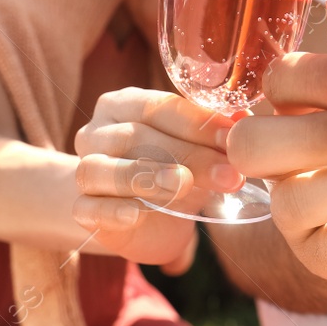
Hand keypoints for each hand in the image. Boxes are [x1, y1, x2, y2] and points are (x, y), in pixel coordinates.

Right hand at [72, 87, 241, 274]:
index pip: (157, 106)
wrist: (151, 221)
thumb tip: (244, 118)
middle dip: (186, 153)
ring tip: (183, 185)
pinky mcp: (82, 210)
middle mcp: (97, 133)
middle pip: (134, 136)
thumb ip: (217, 133)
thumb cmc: (176, 171)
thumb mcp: (201, 150)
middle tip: (227, 173)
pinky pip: (87, 208)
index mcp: (124, 105)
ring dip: (144, 176)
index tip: (232, 139)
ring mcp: (84, 171)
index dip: (196, 122)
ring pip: (101, 169)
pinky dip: (111, 210)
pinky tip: (135, 215)